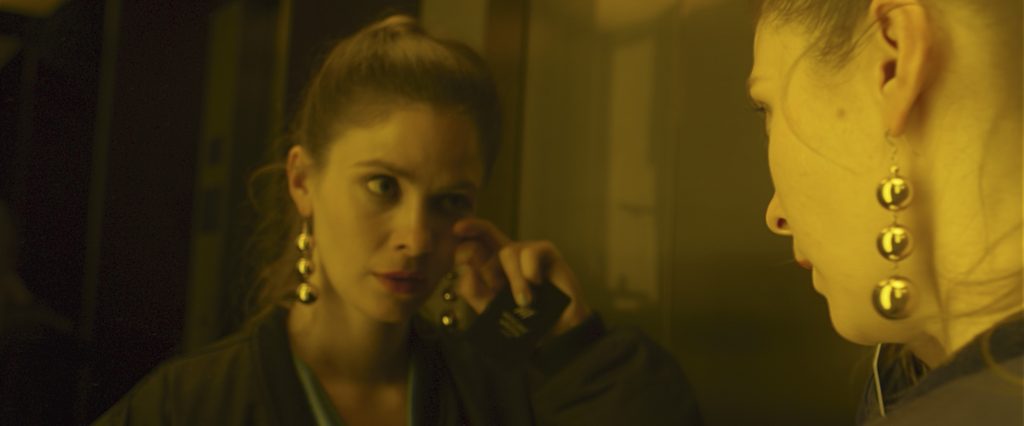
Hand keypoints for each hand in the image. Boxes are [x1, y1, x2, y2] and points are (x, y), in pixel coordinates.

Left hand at [452, 218, 591, 336]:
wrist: (556, 334)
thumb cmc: (524, 321)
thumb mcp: (491, 310)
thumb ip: (474, 292)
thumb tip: (464, 269)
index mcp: (492, 265)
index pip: (475, 241)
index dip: (467, 230)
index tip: (457, 230)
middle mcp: (508, 254)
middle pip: (487, 231)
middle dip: (484, 257)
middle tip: (495, 289)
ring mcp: (527, 252)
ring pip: (508, 251)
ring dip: (514, 280)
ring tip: (524, 301)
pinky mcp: (547, 253)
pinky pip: (531, 252)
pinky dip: (529, 270)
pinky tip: (535, 283)